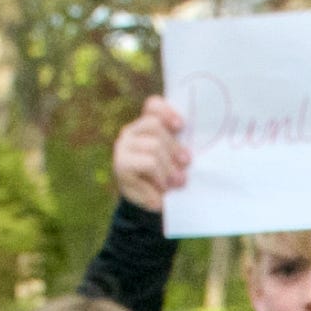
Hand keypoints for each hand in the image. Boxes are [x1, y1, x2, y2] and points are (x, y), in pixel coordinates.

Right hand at [113, 95, 188, 211]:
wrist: (152, 204)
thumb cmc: (169, 177)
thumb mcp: (177, 160)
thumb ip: (181, 146)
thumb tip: (189, 150)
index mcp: (146, 125)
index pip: (153, 106)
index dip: (167, 111)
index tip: (181, 126)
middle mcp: (130, 132)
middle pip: (156, 128)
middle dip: (174, 148)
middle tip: (186, 165)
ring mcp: (123, 148)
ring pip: (153, 147)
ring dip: (169, 168)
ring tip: (177, 183)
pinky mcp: (121, 166)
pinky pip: (149, 164)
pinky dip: (159, 179)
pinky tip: (162, 191)